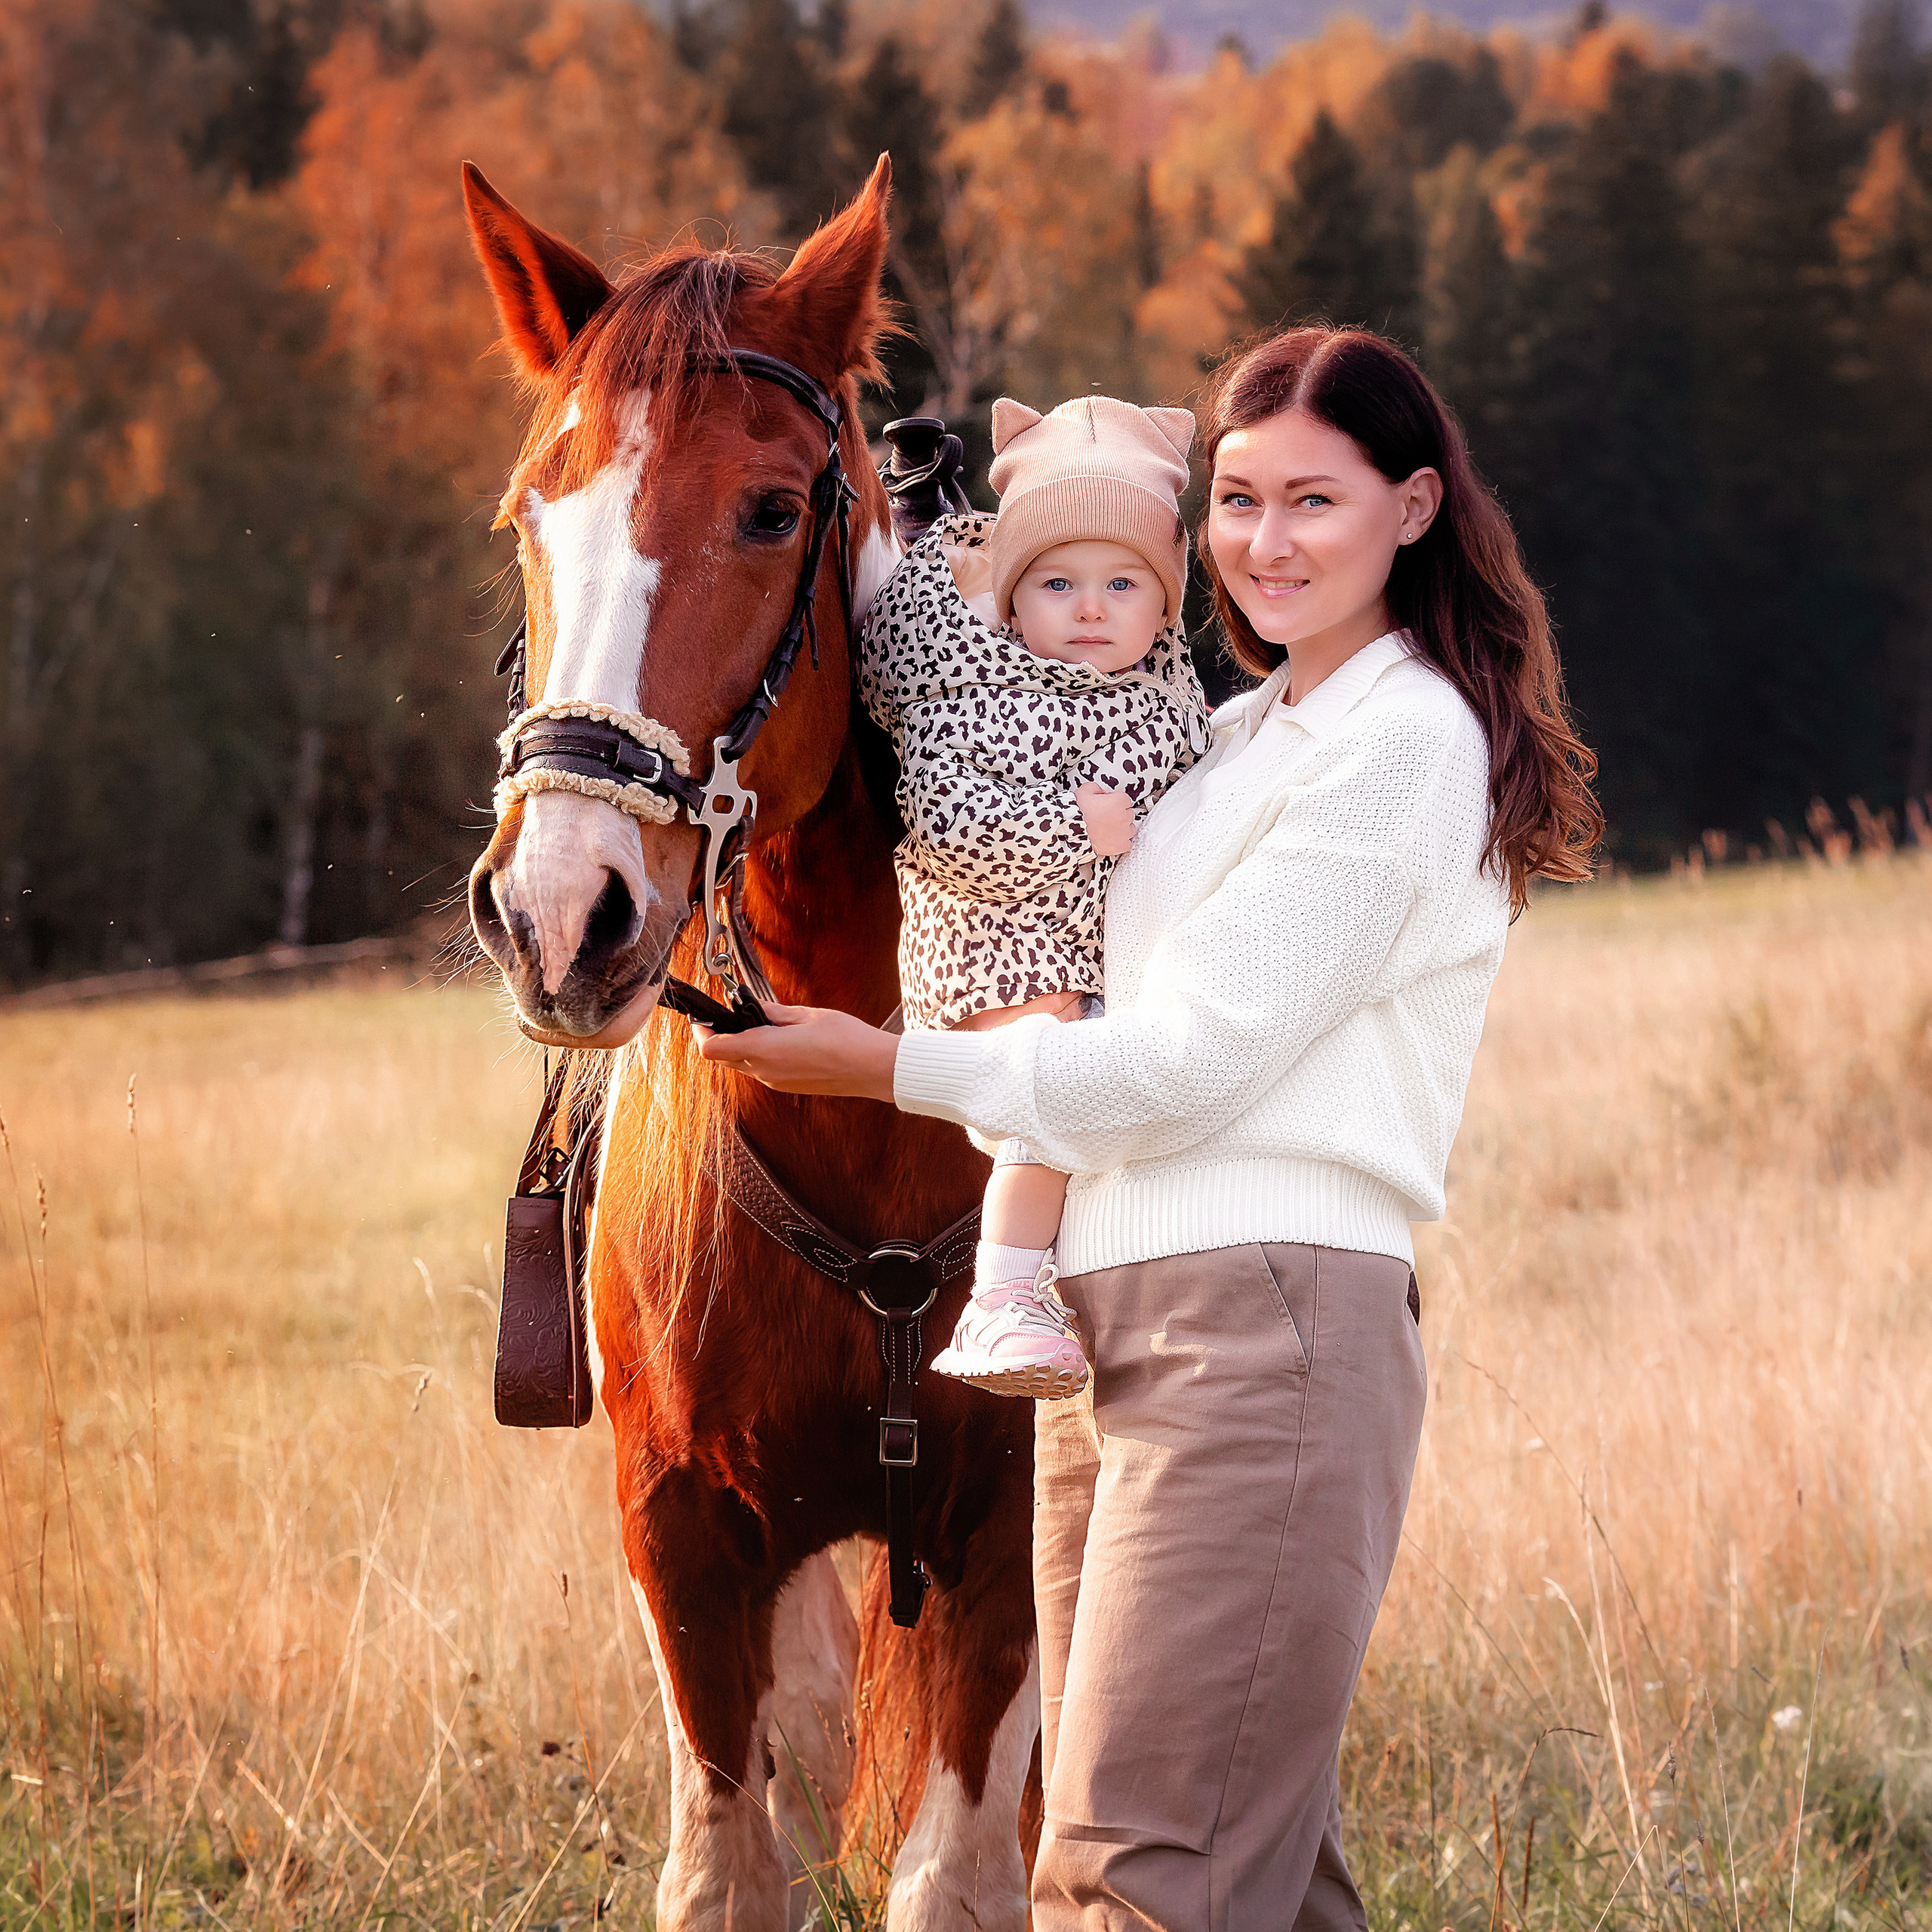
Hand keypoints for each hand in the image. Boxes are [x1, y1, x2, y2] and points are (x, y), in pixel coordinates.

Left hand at [694, 1001, 899, 1100]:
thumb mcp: (805, 1015)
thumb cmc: (844, 1038)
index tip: (706, 1016)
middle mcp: (764, 1071)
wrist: (871, 1069)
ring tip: (761, 1024)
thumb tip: (750, 1006)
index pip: (711, 1048)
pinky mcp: (788, 1087)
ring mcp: (775, 1082)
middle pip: (723, 1058)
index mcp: (763, 1049)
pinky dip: (760, 1056)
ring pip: (742, 1065)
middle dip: (720, 1037)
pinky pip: (761, 1071)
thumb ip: (771, 1011)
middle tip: (731, 1015)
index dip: (702, 1031)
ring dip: (741, 1047)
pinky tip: (779, 1040)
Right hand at [1076, 783, 1134, 857]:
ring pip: (1131, 827)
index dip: (1115, 800)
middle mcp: (1123, 817)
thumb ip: (1095, 788)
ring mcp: (1123, 832)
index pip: (1125, 799)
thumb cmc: (1076, 814)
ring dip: (1123, 827)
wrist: (1070, 834)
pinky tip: (1113, 838)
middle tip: (1107, 816)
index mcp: (1117, 802)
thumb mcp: (1083, 792)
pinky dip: (1122, 841)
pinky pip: (1128, 843)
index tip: (1108, 803)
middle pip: (1129, 813)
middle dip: (1119, 813)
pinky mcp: (1120, 846)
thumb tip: (1100, 791)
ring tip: (1110, 828)